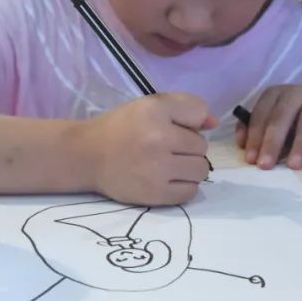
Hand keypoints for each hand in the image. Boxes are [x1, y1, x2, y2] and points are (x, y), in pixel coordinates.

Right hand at [80, 93, 214, 205]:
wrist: (87, 156)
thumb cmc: (122, 127)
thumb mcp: (150, 105)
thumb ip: (186, 107)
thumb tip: (214, 124)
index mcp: (155, 112)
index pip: (199, 116)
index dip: (188, 123)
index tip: (172, 127)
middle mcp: (158, 140)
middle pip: (202, 147)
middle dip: (189, 148)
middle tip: (168, 149)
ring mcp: (157, 170)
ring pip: (201, 171)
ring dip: (190, 168)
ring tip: (170, 165)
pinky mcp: (155, 195)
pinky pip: (190, 192)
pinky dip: (184, 186)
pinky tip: (168, 179)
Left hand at [236, 85, 301, 170]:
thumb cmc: (298, 121)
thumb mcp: (277, 125)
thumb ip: (258, 131)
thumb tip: (242, 144)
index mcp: (277, 94)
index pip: (262, 113)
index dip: (255, 135)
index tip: (251, 159)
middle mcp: (297, 92)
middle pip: (282, 115)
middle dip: (272, 141)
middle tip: (266, 165)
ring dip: (300, 142)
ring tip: (294, 165)